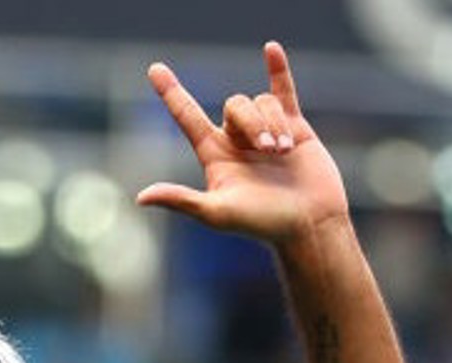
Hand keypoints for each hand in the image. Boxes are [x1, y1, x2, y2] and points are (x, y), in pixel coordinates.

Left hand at [137, 41, 350, 251]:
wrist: (310, 224)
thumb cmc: (262, 224)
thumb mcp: (217, 213)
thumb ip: (182, 201)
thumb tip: (142, 198)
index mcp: (215, 154)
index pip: (187, 116)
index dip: (171, 93)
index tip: (155, 70)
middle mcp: (236, 139)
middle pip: (235, 106)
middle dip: (253, 123)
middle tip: (269, 151)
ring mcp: (266, 130)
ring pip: (261, 102)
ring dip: (273, 123)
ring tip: (285, 152)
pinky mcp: (294, 126)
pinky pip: (283, 90)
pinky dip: (278, 69)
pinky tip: (271, 48)